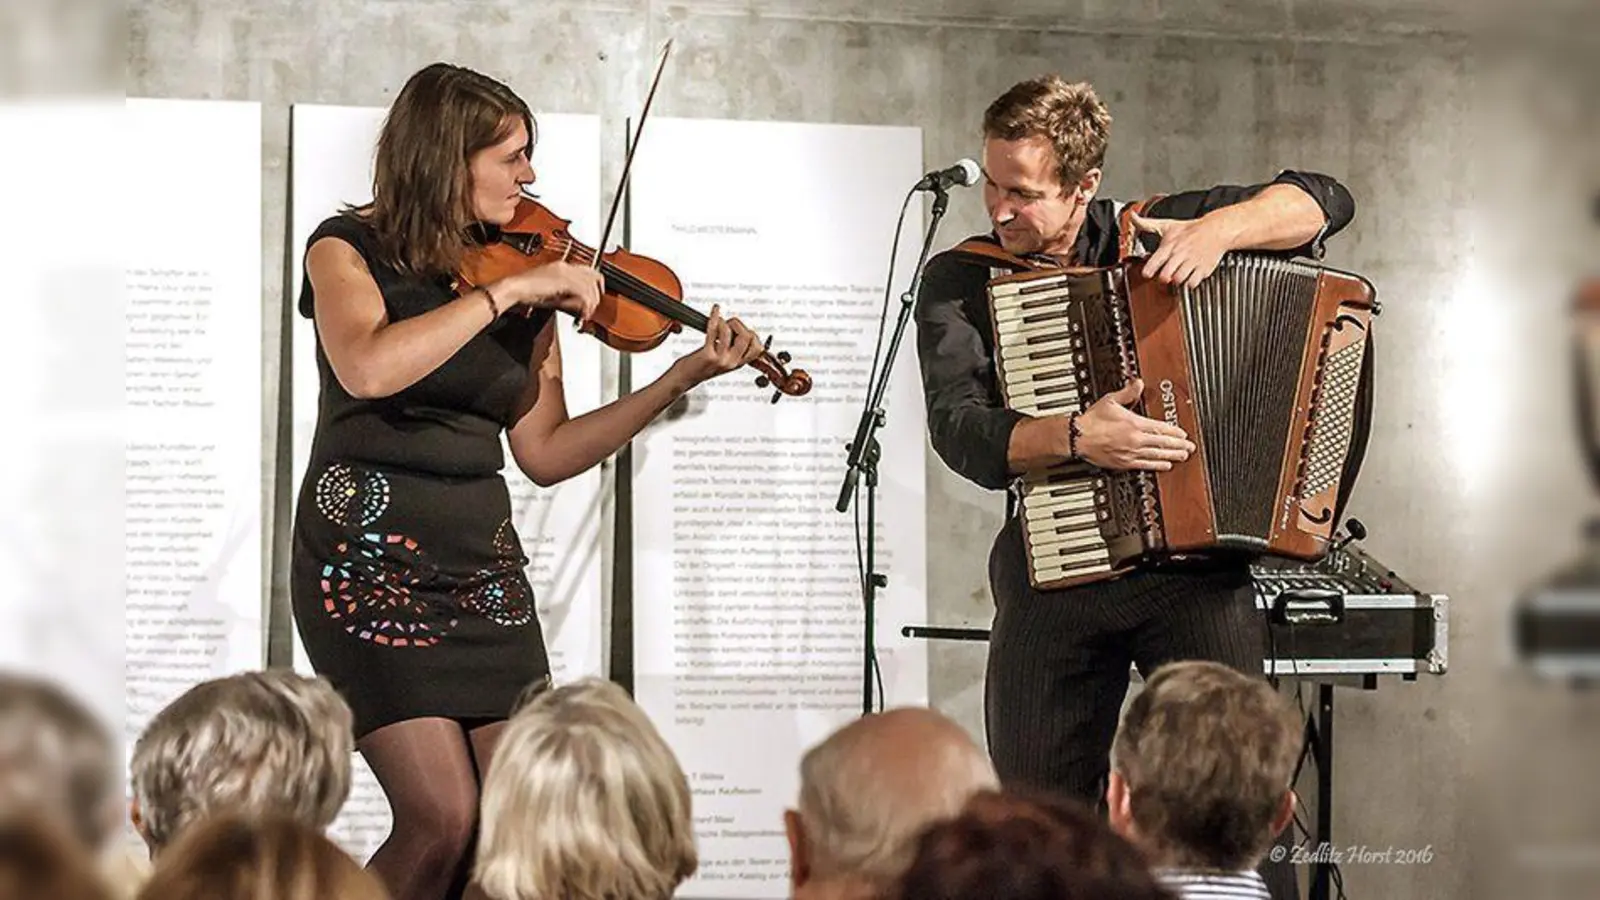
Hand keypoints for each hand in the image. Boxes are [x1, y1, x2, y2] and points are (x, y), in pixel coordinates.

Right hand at [501, 262, 602, 329]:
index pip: (588, 271)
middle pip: (593, 276)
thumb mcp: (552, 294)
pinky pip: (583, 292)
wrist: (515, 288)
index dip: (594, 286)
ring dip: (591, 302)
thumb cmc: (527, 292)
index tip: (594, 298)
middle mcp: (565, 266)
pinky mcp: (563, 280)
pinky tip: (581, 312)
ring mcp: (565, 272)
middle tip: (592, 308)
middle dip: (596, 294)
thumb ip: (567, 297)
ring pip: (590, 285)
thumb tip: (580, 305)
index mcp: (561, 266)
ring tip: (586, 313)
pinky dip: (585, 304)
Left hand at [671, 304, 763, 386]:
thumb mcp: (724, 361)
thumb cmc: (701, 367)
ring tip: (719, 322)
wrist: (685, 378)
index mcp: (738, 364)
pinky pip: (713, 330)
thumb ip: (734, 350)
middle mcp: (732, 362)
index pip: (758, 348)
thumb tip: (740, 330)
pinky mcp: (707, 355)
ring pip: (730, 331)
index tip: (743, 330)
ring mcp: (720, 359)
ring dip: (724, 322)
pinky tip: (715, 310)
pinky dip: (714, 316)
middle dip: (738, 324)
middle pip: (747, 336)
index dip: (753, 335)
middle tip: (729, 324)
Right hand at [1072, 378, 1194, 470]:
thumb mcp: (1110, 401)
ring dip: (1172, 456)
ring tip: (1183, 456)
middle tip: (1190, 447)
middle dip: (1179, 445)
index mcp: (1134, 424)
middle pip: (1163, 443)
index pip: (1160, 428)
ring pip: (1157, 455)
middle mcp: (1135, 440)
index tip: (1183, 433)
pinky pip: (1145, 465)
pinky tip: (1166, 466)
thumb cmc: (1091, 421)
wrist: (1077, 437)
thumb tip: (1138, 383)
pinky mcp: (1124, 463)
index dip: (1174, 431)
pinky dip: (1158, 465)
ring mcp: (1130, 453)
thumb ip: (1127, 392)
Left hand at [1129, 211, 1235, 289]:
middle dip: (1163, 278)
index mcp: (1169, 246)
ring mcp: (1192, 262)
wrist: (1216, 230)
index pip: (1155, 262)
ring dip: (1176, 280)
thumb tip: (1132, 217)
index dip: (1149, 270)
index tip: (1147, 273)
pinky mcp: (1203, 269)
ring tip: (1177, 274)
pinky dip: (1189, 283)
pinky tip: (1188, 276)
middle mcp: (1180, 254)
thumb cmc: (1190, 229)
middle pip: (1165, 276)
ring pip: (1178, 280)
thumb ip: (1146, 224)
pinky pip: (1192, 283)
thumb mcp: (1167, 225)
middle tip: (1165, 275)